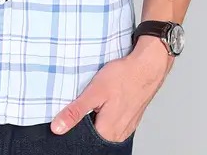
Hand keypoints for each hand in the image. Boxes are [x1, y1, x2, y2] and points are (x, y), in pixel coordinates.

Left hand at [50, 38, 172, 141]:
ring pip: (104, 129)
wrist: (147, 66)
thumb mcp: (95, 91)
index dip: (75, 127)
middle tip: (88, 102)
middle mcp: (118, 135)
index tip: (73, 114)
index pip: (83, 140)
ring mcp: (126, 128)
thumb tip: (58, 128)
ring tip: (98, 101)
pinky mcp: (131, 119)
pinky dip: (107, 114)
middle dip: (87, 122)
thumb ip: (76, 111)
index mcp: (107, 133)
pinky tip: (107, 101)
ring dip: (97, 117)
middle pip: (94, 135)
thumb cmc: (123, 76)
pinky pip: (114, 123)